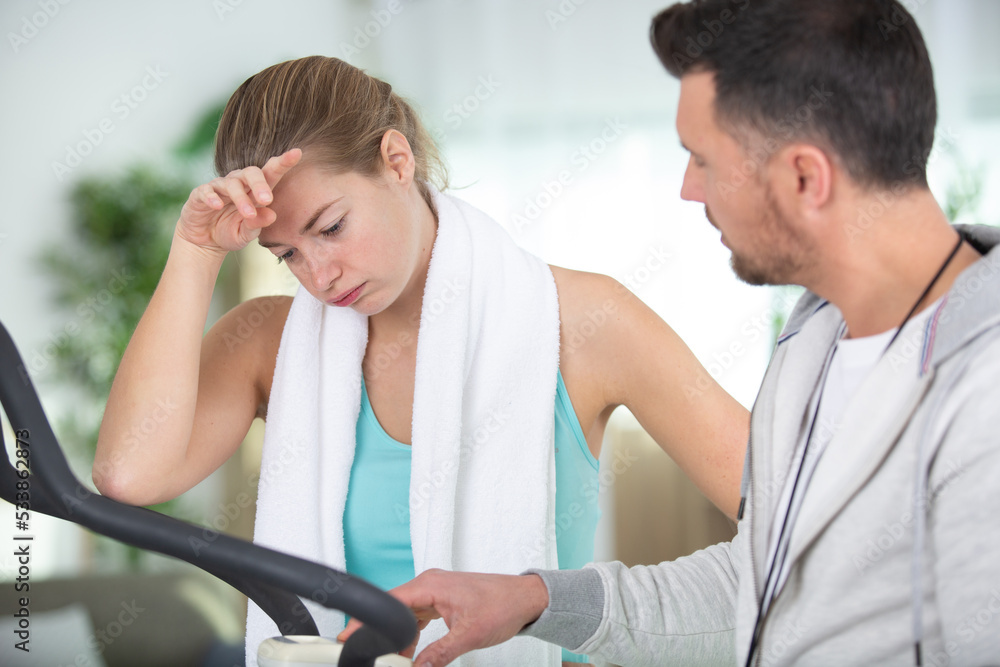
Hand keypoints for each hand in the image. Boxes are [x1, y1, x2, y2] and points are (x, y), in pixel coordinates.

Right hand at [175, 148, 301, 254]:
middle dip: (260, 184)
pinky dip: (212, 197)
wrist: (205, 241)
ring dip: (241, 198)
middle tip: (267, 200)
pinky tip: (217, 205)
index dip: (283, 162)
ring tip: (249, 214)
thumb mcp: (247, 233)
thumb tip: (272, 215)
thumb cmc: (230, 232)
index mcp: (255, 191)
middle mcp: (238, 184)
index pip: (270, 173)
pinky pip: (206, 191)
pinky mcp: (200, 194)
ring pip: (231, 183)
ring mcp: (219, 187)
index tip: (297, 153)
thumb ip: (258, 225)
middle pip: (251, 173)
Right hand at [338, 570, 549, 666]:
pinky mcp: (441, 601)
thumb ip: (439, 654)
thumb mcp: (469, 635)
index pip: (389, 602)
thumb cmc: (504, 605)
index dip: (367, 621)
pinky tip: (411, 653)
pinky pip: (417, 618)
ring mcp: (435, 592)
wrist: (526, 599)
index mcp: (430, 585)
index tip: (351, 637)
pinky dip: (412, 635)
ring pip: (404, 617)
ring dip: (399, 639)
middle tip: (373, 655)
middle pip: (393, 610)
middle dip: (382, 634)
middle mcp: (429, 585)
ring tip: (395, 660)